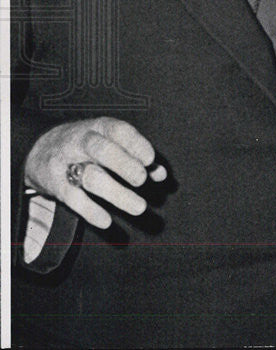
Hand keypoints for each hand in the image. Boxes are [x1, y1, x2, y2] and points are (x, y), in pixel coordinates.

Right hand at [24, 117, 166, 228]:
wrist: (40, 149)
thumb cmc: (89, 147)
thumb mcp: (110, 142)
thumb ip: (136, 156)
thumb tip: (161, 174)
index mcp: (100, 127)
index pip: (119, 131)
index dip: (136, 144)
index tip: (150, 160)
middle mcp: (82, 142)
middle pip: (102, 151)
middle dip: (124, 165)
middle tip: (142, 180)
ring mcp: (66, 163)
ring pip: (92, 178)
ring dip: (117, 194)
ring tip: (140, 207)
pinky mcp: (55, 184)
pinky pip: (73, 198)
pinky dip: (90, 211)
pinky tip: (107, 221)